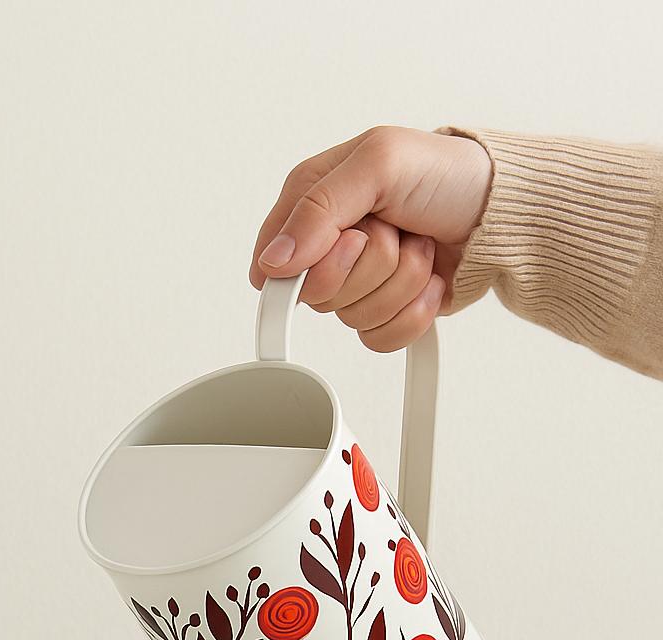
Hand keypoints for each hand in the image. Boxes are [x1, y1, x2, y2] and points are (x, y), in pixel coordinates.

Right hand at [250, 126, 491, 350]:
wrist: (501, 211)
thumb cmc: (446, 174)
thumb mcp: (379, 164)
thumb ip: (319, 209)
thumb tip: (274, 260)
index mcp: (313, 201)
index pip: (276, 259)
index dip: (314, 261)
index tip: (353, 238)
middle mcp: (329, 246)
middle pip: (320, 294)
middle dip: (371, 265)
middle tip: (395, 231)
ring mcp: (358, 282)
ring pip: (354, 317)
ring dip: (401, 282)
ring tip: (420, 245)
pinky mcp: (384, 311)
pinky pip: (379, 338)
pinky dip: (414, 310)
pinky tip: (427, 277)